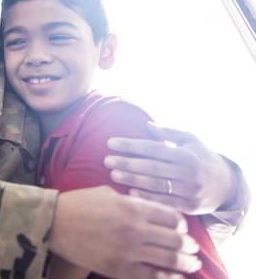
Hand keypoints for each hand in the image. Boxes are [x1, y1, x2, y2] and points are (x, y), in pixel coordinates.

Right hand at [49, 186, 200, 277]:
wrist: (53, 222)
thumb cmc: (78, 203)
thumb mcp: (107, 192)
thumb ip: (131, 200)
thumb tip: (148, 207)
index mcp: (133, 206)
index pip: (172, 216)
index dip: (181, 223)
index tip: (182, 228)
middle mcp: (135, 228)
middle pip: (176, 238)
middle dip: (188, 244)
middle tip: (193, 247)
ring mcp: (128, 250)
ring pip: (170, 259)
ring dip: (186, 262)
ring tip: (192, 263)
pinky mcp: (119, 268)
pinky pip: (152, 276)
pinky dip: (168, 277)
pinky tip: (176, 276)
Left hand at [104, 123, 236, 213]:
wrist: (226, 186)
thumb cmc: (201, 158)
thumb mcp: (191, 141)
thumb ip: (169, 133)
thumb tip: (147, 125)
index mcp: (187, 155)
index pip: (153, 149)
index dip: (131, 146)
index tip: (111, 143)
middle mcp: (188, 174)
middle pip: (152, 168)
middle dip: (127, 163)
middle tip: (107, 160)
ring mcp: (189, 192)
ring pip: (156, 185)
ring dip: (132, 180)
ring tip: (113, 174)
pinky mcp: (188, 207)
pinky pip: (164, 203)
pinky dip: (147, 198)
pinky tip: (129, 193)